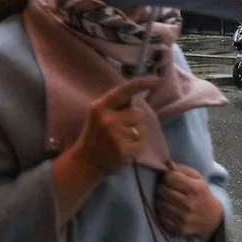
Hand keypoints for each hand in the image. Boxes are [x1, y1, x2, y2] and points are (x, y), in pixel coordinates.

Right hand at [53, 76, 158, 223]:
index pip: (124, 91)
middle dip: (135, 121)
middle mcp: (108, 119)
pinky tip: (124, 150)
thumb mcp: (99, 115)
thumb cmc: (95, 135)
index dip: (141, 83)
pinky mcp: (123, 151)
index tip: (156, 79)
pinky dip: (137, 147)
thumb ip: (116, 105)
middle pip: (139, 113)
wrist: (85, 162)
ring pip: (142, 129)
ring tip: (122, 141)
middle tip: (121, 130)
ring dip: (137, 135)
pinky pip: (142, 144)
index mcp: (100, 107)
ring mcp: (116, 136)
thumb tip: (139, 94)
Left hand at [156, 163, 224, 239]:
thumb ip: (182, 169)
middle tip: (165, 188)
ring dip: (160, 199)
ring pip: (160, 204)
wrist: (212, 218)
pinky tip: (167, 209)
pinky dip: (161, 212)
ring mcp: (183, 217)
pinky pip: (161, 218)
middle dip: (162, 187)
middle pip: (163, 190)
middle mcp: (189, 203)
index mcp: (194, 188)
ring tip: (166, 198)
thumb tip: (168, 164)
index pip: (170, 177)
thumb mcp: (198, 178)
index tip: (169, 178)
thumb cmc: (202, 194)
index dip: (167, 176)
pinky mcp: (179, 228)